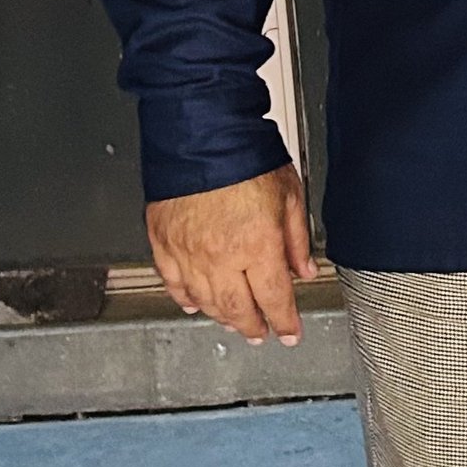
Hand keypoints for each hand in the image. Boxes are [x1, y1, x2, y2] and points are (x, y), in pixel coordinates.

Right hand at [146, 164, 317, 344]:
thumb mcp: (290, 194)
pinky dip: (184, 297)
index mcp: (257, 245)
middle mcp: (221, 255)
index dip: (285, 322)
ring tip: (233, 322)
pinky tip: (192, 303)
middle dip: (252, 326)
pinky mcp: (162, 242)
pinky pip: (172, 282)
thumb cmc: (245, 155)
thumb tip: (304, 269)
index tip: (290, 333)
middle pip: (237, 309)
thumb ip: (297, 239)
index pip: (274, 299)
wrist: (200, 132)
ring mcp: (188, 252)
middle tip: (261, 333)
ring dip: (221, 317)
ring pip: (204, 301)